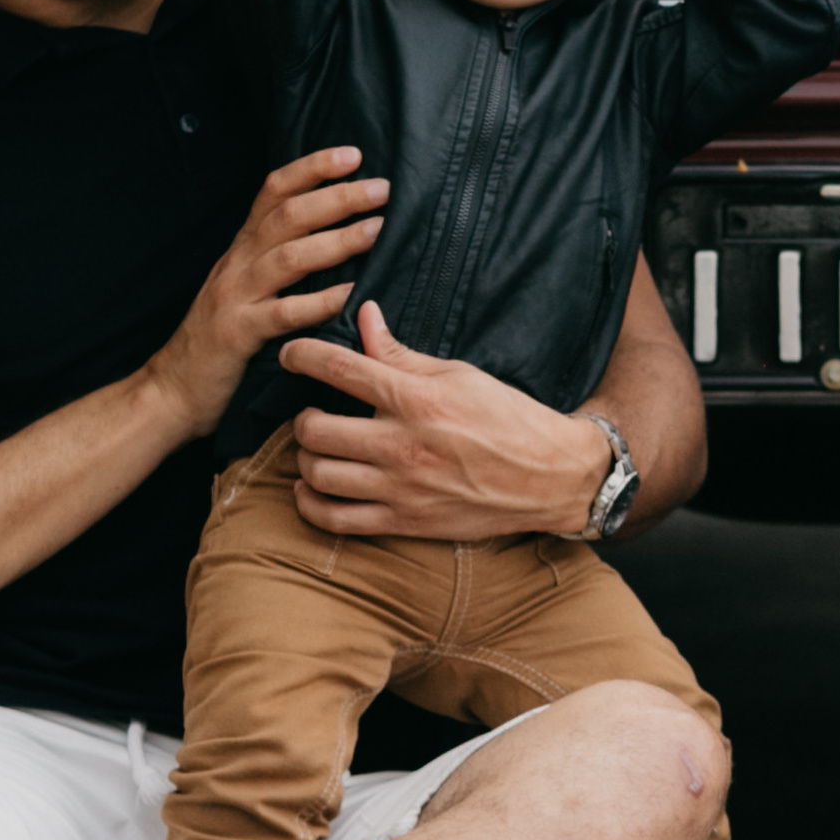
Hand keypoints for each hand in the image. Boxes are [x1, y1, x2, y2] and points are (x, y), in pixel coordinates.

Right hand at [143, 148, 386, 439]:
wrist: (172, 388)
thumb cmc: (222, 337)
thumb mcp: (245, 286)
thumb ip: (278, 258)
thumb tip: (336, 232)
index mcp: (242, 248)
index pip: (274, 192)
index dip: (312, 168)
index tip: (353, 155)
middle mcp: (238, 263)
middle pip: (288, 216)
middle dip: (337, 197)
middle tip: (382, 189)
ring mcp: (235, 296)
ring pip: (288, 256)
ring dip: (337, 240)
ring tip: (377, 230)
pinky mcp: (238, 333)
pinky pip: (284, 313)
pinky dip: (322, 301)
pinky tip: (353, 294)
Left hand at [277, 300, 602, 540]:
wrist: (549, 476)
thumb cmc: (509, 418)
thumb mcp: (459, 375)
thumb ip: (403, 354)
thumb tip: (364, 318)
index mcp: (418, 399)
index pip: (341, 369)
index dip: (303, 356)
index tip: (290, 353)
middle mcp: (402, 445)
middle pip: (316, 429)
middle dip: (303, 416)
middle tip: (313, 411)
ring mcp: (400, 488)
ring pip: (318, 474)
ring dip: (306, 458)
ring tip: (317, 447)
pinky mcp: (403, 522)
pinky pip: (335, 520)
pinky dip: (310, 504)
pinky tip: (310, 487)